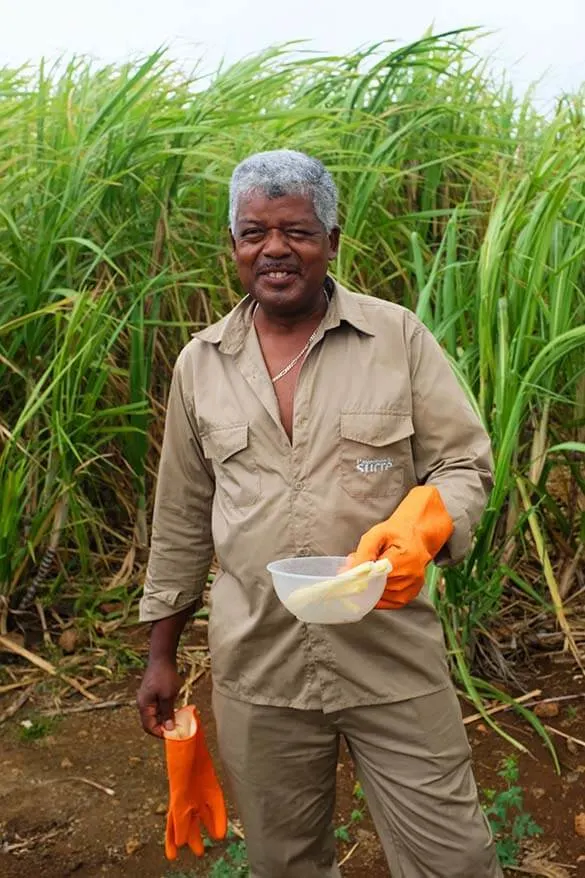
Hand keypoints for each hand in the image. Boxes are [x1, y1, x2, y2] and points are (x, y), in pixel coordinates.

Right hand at [137, 658, 182, 737]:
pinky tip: (176, 709)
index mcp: (144, 705)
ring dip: (165, 718)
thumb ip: (167, 713)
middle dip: (163, 727)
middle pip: (151, 722)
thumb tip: (168, 729)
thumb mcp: (168, 696)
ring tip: (178, 720)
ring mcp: (147, 698)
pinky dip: (166, 710)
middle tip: (177, 729)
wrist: (163, 657)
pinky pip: (158, 707)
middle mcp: (143, 703)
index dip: (160, 733)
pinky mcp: (152, 693)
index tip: (172, 735)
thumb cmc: (165, 676)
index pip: (149, 727)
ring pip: (155, 715)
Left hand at [348, 486, 452, 609]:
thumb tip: (348, 572)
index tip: (345, 574)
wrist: (417, 536)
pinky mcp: (409, 596)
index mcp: (405, 559)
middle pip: (376, 588)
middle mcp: (411, 577)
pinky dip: (377, 595)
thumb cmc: (396, 533)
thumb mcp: (376, 535)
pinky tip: (377, 582)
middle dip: (362, 580)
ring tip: (372, 571)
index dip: (358, 577)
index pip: (375, 577)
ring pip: (379, 597)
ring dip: (370, 587)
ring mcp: (412, 589)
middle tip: (357, 568)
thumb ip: (362, 553)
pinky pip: (387, 602)